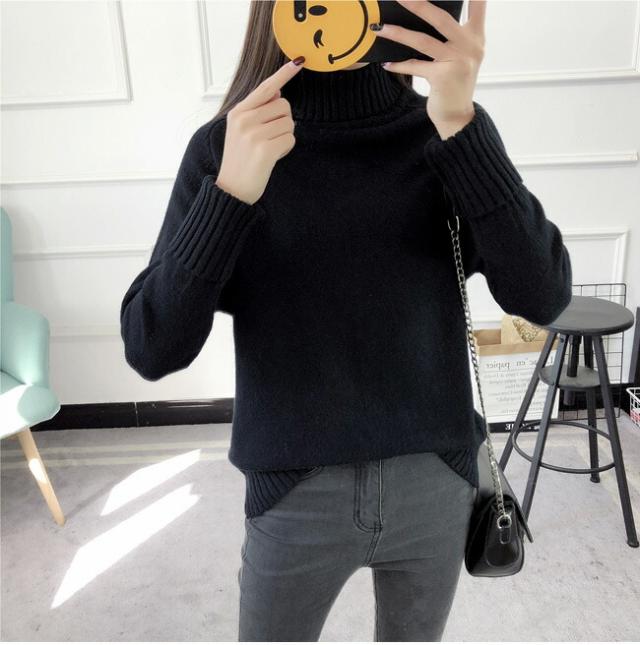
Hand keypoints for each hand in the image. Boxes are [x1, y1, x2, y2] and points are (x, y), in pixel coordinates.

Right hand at [216, 57, 304, 204]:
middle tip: (270, 138)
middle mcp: (244, 119)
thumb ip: (256, 111)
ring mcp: (253, 134)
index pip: (266, 87)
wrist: (231, 190)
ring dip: (285, 136)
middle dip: (284, 121)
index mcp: (238, 112)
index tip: (298, 61)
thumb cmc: (240, 161)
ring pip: (289, 123)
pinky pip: (290, 139)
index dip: (284, 74)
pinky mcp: (264, 149)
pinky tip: (273, 157)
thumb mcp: (240, 131)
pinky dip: (286, 148)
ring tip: (269, 149)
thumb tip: (278, 92)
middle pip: (284, 106)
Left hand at [372, 0, 485, 138]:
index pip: (478, 5)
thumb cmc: (454, 83)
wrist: (457, 116)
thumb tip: (423, 14)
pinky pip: (415, 66)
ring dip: (398, 33)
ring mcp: (457, 61)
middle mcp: (470, 46)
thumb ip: (451, 36)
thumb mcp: (460, 56)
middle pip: (441, 18)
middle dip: (418, 4)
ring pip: (422, 41)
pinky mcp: (442, 77)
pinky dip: (399, 65)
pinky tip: (386, 64)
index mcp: (476, 36)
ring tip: (379, 27)